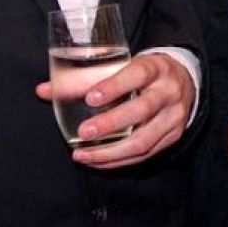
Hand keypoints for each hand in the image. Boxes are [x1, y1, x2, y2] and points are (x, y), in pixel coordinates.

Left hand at [36, 52, 193, 168]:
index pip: (137, 74)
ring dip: (111, 152)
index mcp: (155, 67)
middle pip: (142, 110)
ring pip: (144, 140)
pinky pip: (146, 154)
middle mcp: (168, 91)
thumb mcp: (121, 65)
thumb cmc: (144, 72)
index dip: (114, 86)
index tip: (91, 98)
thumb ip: (83, 77)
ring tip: (83, 155)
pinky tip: (98, 161)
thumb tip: (44, 91)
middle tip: (83, 132)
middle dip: (110, 124)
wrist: (183, 80)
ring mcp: (174, 116)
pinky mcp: (173, 135)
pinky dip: (119, 160)